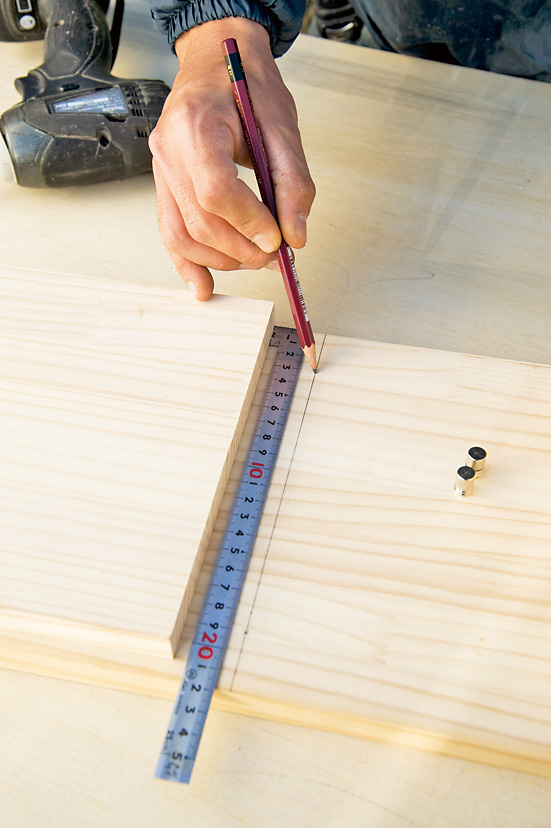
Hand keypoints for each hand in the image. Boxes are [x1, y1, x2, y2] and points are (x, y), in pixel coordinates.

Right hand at [149, 18, 314, 299]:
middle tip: (274, 255)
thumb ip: (293, 182)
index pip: (216, 191)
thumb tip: (296, 236)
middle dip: (241, 249)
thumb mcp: (282, 125)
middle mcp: (169, 150)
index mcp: (196, 125)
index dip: (249, 223)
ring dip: (221, 259)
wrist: (216, 60)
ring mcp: (161, 170)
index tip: (277, 238)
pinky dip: (188, 264)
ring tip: (255, 259)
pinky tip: (204, 287)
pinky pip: (170, 232)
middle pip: (199, 221)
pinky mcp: (164, 185)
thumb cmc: (246, 83)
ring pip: (182, 235)